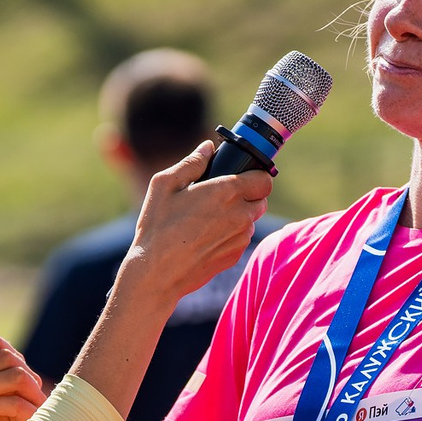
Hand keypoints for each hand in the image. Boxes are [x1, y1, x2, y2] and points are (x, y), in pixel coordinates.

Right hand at [121, 142, 273, 313]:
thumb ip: (191, 162)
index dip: (255, 175)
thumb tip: (208, 147)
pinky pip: (242, 239)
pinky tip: (206, 237)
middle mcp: (240, 214)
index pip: (264, 179)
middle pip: (261, 199)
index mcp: (226, 191)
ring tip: (209, 219)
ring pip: (252, 219)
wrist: (157, 273)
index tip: (242, 176)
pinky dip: (231, 235)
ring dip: (239, 216)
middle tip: (222, 197)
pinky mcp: (235, 256)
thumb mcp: (164, 184)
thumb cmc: (157, 227)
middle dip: (248, 195)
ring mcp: (240, 238)